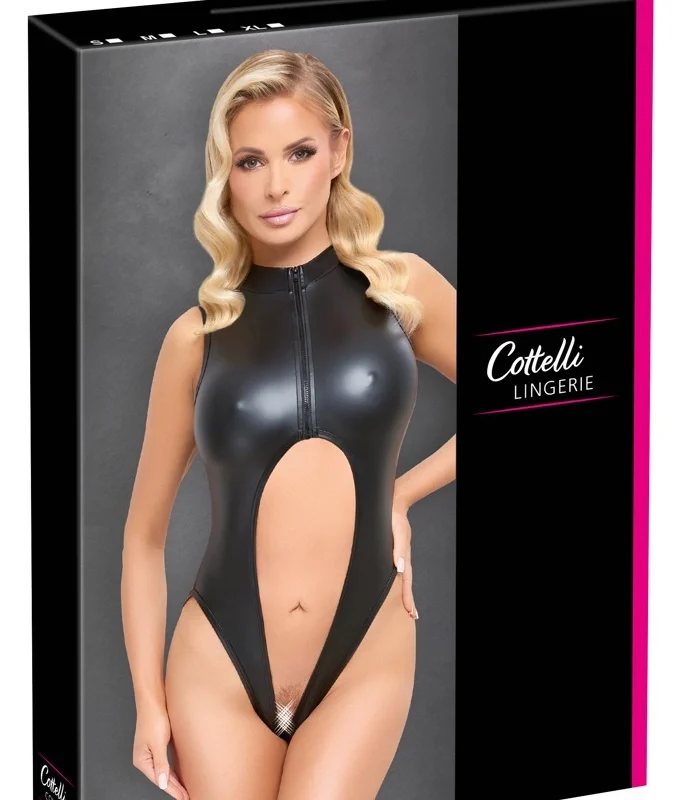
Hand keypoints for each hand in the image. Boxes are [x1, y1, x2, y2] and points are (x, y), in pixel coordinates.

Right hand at [132, 703, 189, 798]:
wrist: (153, 700)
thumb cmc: (154, 718)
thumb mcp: (158, 743)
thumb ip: (161, 764)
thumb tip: (162, 783)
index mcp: (142, 760)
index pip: (159, 780)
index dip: (172, 790)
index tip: (184, 797)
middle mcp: (144, 758)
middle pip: (161, 777)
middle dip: (174, 788)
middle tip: (187, 796)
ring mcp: (149, 751)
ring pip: (163, 770)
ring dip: (173, 780)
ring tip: (184, 789)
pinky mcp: (156, 744)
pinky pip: (165, 762)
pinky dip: (172, 769)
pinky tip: (178, 773)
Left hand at [392, 504, 417, 619]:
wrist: (393, 504)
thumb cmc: (394, 517)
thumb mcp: (396, 532)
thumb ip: (398, 549)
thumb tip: (399, 567)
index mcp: (403, 557)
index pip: (406, 582)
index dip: (408, 597)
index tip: (411, 612)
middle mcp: (402, 558)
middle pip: (406, 583)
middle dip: (409, 599)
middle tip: (412, 615)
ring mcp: (399, 555)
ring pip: (403, 578)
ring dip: (405, 591)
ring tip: (408, 605)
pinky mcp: (395, 550)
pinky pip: (398, 569)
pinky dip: (399, 580)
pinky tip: (397, 583)